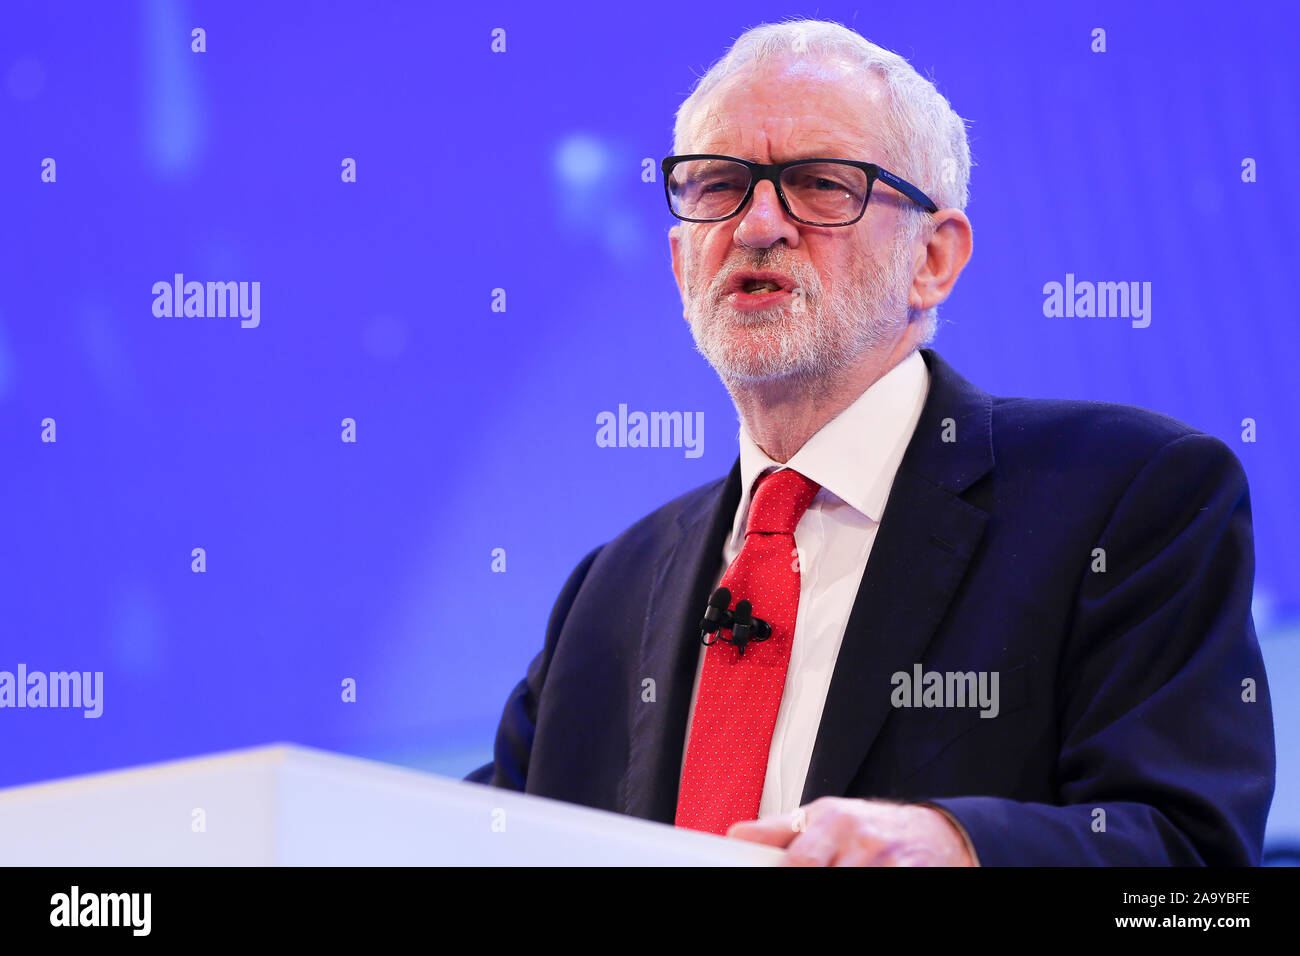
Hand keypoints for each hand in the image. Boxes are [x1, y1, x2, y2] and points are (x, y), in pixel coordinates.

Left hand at [727, 797, 975, 866]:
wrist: (934, 834)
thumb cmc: (867, 828)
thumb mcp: (822, 818)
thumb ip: (778, 830)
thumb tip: (736, 838)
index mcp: (832, 820)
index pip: (798, 861)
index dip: (784, 873)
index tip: (765, 875)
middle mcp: (861, 838)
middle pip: (816, 872)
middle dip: (812, 878)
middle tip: (814, 872)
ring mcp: (887, 860)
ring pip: (847, 880)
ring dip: (839, 884)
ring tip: (840, 871)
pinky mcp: (911, 874)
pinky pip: (882, 884)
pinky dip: (865, 884)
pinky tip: (862, 876)